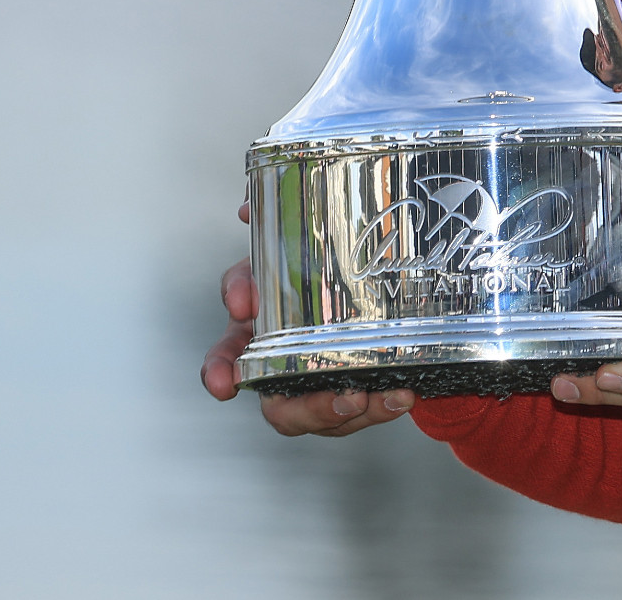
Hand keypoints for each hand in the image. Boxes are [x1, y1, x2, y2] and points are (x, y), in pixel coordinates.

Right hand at [200, 202, 412, 436]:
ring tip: (374, 396)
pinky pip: (362, 411)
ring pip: (322, 414)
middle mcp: (282, 365)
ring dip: (348, 410)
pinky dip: (382, 405)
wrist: (369, 281)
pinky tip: (402, 394)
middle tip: (341, 396)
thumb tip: (248, 207)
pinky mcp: (355, 392)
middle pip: (278, 407)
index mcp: (257, 330)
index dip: (219, 371)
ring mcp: (318, 383)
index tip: (225, 384)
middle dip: (307, 409)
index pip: (225, 355)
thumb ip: (274, 222)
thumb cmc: (314, 265)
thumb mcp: (294, 241)